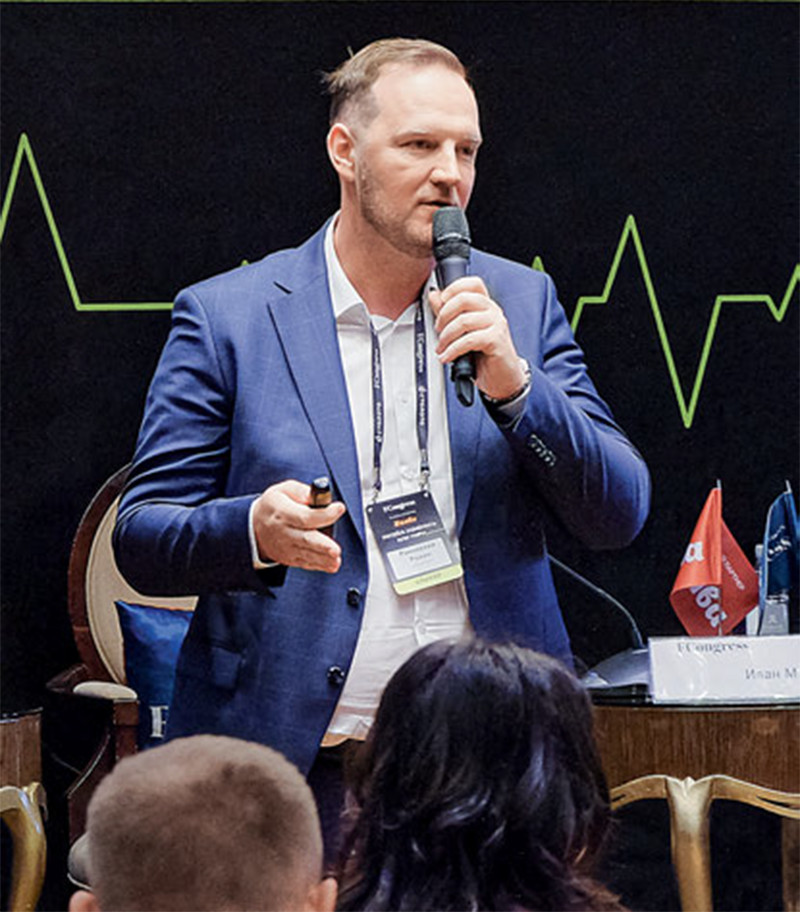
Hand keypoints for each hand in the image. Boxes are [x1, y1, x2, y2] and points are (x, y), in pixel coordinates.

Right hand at [252, 480, 345, 572]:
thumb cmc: (273, 506)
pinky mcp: (289, 558)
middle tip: (335, 550)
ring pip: (306, 554)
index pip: (305, 516)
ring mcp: (286, 547)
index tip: (339, 508)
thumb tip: (318, 496)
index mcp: (282, 512)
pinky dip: (318, 565)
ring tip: (336, 561)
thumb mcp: (284, 490)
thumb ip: (302, 491)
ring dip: (323, 559)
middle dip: (322, 545)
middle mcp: (284, 531)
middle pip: (305, 539)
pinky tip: (331, 565)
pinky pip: (305, 563)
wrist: (254, 526)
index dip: (324, 514)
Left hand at [429, 277, 525, 399]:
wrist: (502, 378)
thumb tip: (434, 295)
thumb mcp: (463, 332)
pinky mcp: (496, 340)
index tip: (440, 301)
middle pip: (464, 299)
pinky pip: (469, 340)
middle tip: (438, 330)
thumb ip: (448, 313)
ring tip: (441, 348)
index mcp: (485, 306)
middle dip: (443, 315)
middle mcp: (492, 311)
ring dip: (445, 337)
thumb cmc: (484, 356)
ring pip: (463, 321)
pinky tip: (447, 357)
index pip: (473, 284)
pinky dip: (453, 350)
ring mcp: (496, 324)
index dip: (454, 288)